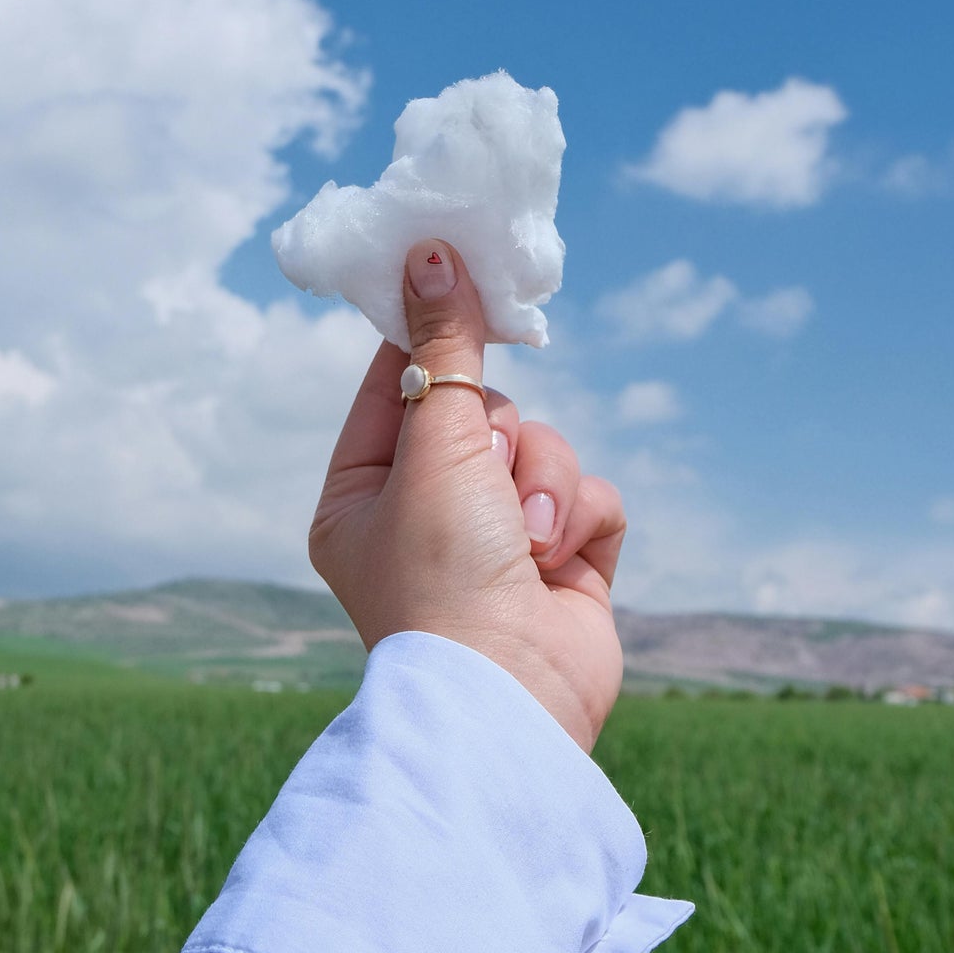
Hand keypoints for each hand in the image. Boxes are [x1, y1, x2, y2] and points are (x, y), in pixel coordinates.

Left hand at [309, 240, 626, 751]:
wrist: (512, 699)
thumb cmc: (443, 577)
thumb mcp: (435, 446)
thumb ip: (445, 350)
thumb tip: (432, 253)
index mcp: (363, 496)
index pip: (395, 384)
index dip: (430, 336)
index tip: (456, 275)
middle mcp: (428, 516)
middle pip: (485, 410)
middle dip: (500, 438)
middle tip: (486, 476)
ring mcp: (499, 542)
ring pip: (545, 447)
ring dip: (544, 482)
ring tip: (528, 540)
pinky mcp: (565, 563)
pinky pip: (590, 493)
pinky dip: (582, 518)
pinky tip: (561, 562)